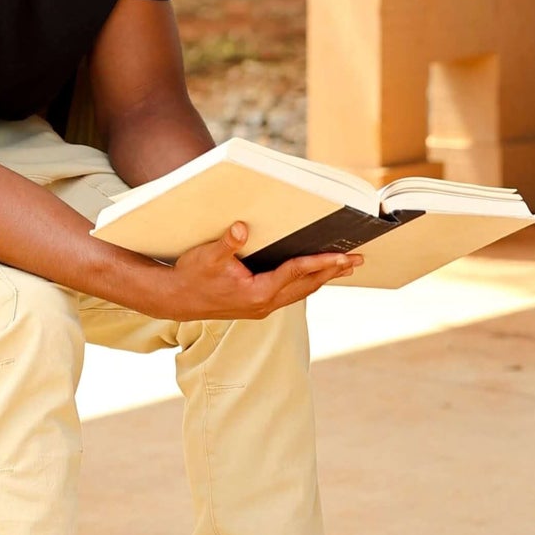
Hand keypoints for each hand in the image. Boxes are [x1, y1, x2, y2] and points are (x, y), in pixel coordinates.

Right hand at [141, 222, 356, 321]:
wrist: (177, 300)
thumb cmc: (191, 277)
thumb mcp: (207, 257)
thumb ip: (227, 243)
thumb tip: (242, 227)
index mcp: (257, 293)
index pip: (296, 274)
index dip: (320, 263)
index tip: (342, 256)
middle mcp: (264, 304)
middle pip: (307, 286)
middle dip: (333, 271)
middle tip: (358, 260)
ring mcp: (262, 307)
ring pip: (302, 292)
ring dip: (324, 278)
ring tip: (345, 266)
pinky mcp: (258, 305)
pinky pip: (291, 293)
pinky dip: (307, 282)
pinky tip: (314, 275)